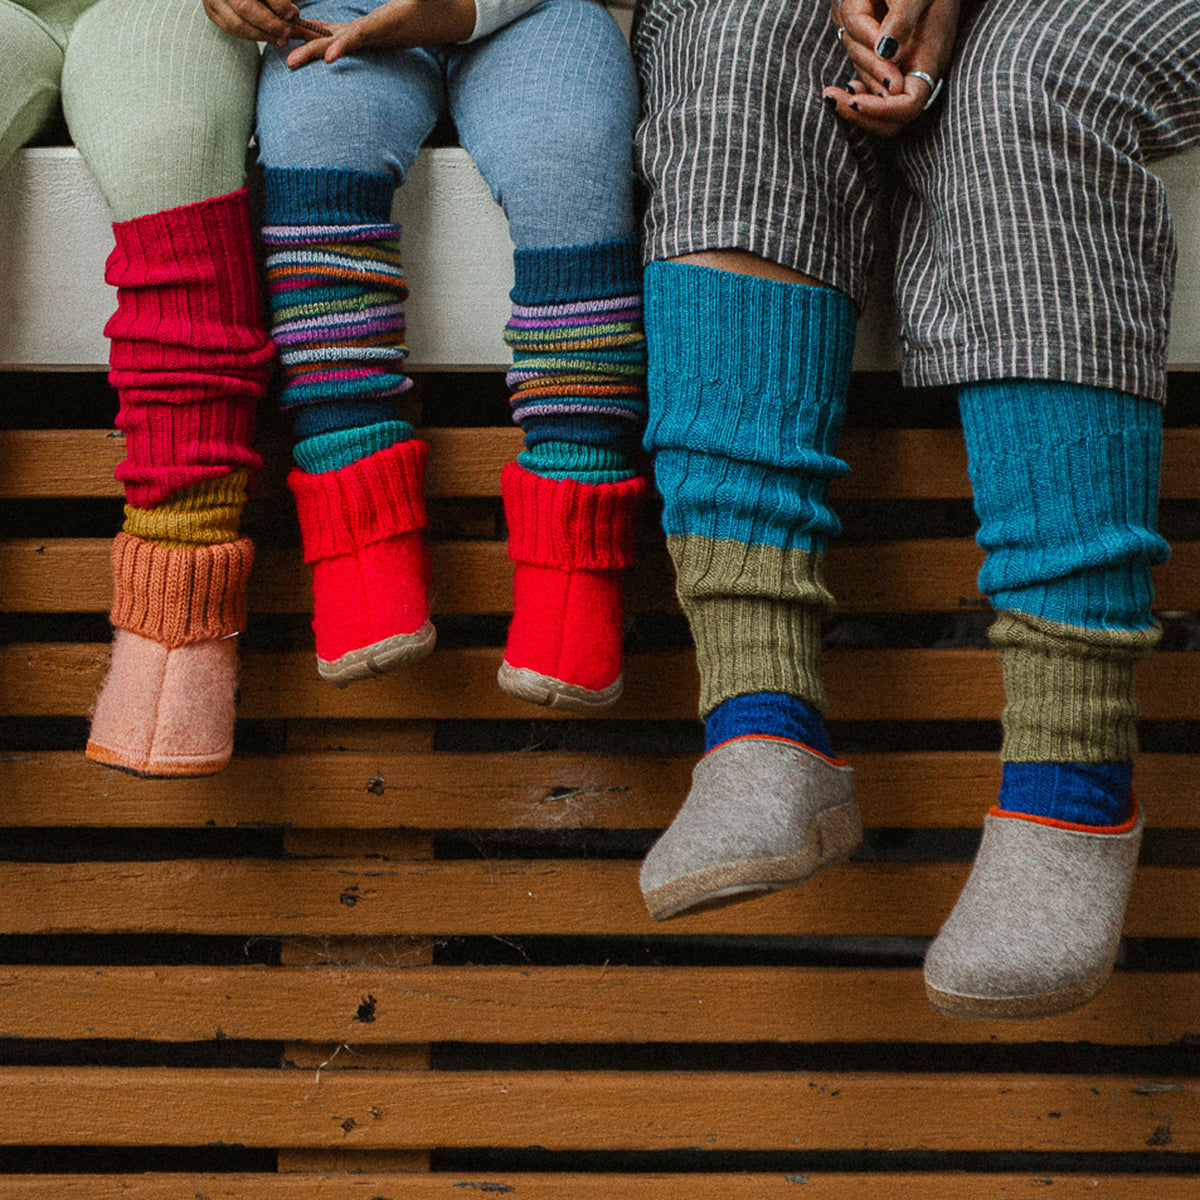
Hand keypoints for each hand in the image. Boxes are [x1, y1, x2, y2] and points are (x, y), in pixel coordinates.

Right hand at [203, 0, 311, 46]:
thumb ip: (280, 0)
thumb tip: (292, 16)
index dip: (278, 4)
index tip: (292, 15)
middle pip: (245, 7)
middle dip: (270, 24)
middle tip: (288, 33)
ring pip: (237, 23)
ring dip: (263, 36)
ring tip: (281, 39)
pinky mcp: (211, 10)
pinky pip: (230, 29)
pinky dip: (251, 36)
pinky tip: (266, 36)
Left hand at [285, 0, 476, 65]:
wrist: (448, 18)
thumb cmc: (439, 2)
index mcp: (390, 24)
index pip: (364, 35)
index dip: (346, 45)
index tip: (329, 57)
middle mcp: (378, 35)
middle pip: (341, 43)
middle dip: (315, 52)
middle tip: (290, 63)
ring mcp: (372, 36)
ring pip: (336, 41)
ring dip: (309, 47)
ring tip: (285, 57)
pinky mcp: (368, 33)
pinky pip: (339, 35)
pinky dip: (319, 35)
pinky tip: (299, 34)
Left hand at [824, 0, 959, 135]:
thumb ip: (902, 20)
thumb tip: (885, 50)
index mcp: (930, 58)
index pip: (908, 106)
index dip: (881, 109)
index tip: (855, 99)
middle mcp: (919, 72)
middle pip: (892, 121)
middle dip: (861, 117)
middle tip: (832, 99)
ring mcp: (905, 72)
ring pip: (878, 106)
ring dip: (852, 101)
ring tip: (830, 92)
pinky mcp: (891, 66)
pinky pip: (873, 92)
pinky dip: (857, 94)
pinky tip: (846, 88)